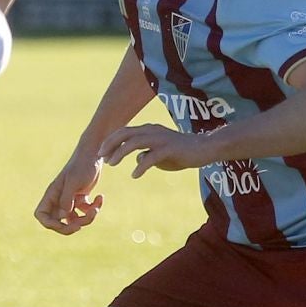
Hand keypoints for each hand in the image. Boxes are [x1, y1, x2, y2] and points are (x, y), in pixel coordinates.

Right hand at [33, 153, 105, 234]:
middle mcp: (59, 199)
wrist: (94, 153)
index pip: (41, 215)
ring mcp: (70, 200)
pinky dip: (94, 209)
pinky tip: (100, 197)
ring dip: (87, 218)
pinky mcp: (81, 198)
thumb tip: (64, 215)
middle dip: (70, 227)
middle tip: (81, 225)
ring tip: (96, 208)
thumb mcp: (74, 181)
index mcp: (52, 194)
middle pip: (58, 222)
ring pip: (74, 220)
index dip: (49, 224)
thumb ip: (67, 198)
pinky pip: (85, 212)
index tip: (63, 223)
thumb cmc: (82, 164)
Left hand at [102, 123, 217, 177]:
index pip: (124, 132)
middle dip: (110, 144)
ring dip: (121, 153)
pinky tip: (135, 175)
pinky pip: (151, 156)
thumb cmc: (181, 152)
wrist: (204, 149)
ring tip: (112, 164)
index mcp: (149, 130)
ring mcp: (161, 139)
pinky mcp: (170, 148)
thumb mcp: (160, 155)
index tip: (101, 154)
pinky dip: (141, 166)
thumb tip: (137, 159)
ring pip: (135, 142)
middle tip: (101, 157)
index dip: (111, 141)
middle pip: (125, 134)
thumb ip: (146, 155)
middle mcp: (152, 131)